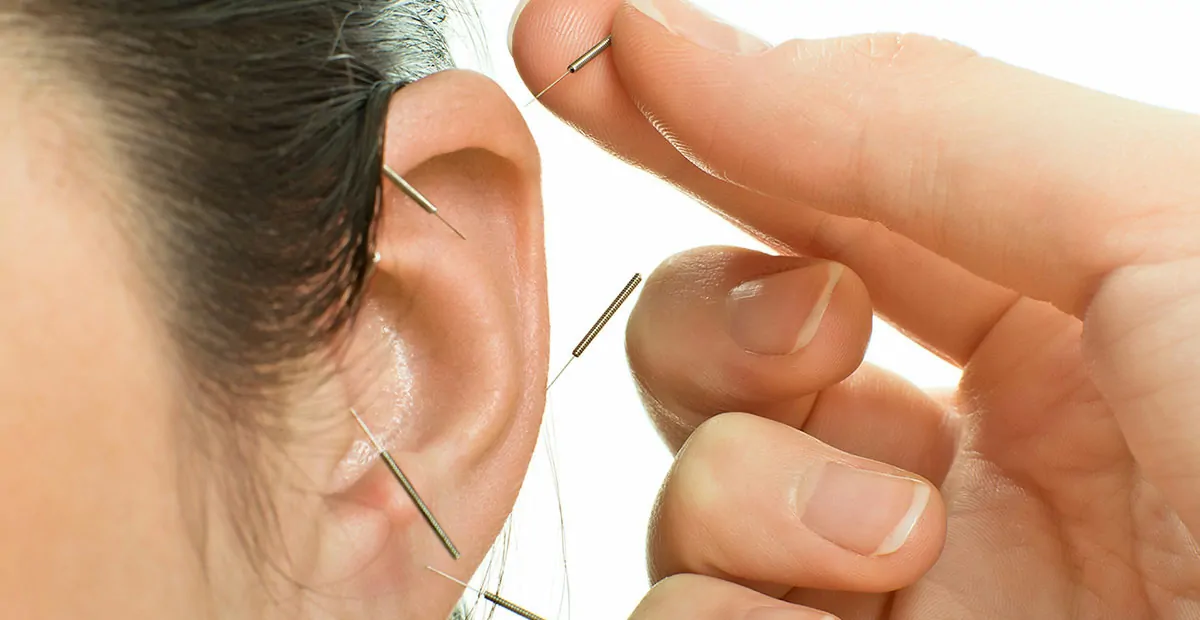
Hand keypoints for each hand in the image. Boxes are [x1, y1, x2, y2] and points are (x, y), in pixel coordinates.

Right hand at [511, 0, 1199, 617]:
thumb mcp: (1161, 231)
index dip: (685, 106)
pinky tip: (842, 613)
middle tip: (812, 337)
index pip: (820, 182)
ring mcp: (896, 579)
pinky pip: (682, 616)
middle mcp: (967, 444)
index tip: (570, 43)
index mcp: (1058, 314)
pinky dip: (725, 606)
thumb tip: (689, 48)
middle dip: (716, 318)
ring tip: (894, 537)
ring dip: (749, 490)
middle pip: (725, 337)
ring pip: (691, 484)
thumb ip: (915, 122)